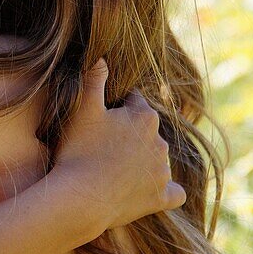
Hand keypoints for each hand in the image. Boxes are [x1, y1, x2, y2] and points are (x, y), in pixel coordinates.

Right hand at [52, 60, 184, 233]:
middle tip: (100, 144)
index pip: (133, 102)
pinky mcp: (161, 197)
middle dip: (129, 134)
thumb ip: (94, 79)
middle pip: (145, 130)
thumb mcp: (82, 108)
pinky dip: (164, 191)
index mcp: (144, 116)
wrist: (81, 198)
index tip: (98, 118)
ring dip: (140, 160)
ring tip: (111, 169)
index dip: (114, 108)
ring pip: (156, 158)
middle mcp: (160, 141)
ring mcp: (163, 171)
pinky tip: (150, 190)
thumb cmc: (79, 150)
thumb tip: (101, 56)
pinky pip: (173, 192)